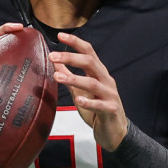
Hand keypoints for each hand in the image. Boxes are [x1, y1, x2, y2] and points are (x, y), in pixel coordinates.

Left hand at [50, 31, 127, 150]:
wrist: (115, 132)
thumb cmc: (97, 110)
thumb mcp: (80, 90)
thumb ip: (70, 75)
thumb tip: (55, 61)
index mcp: (99, 73)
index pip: (88, 52)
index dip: (75, 42)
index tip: (60, 35)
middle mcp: (106, 80)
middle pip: (90, 62)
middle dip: (71, 57)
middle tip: (52, 56)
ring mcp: (110, 95)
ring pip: (93, 83)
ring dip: (74, 78)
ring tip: (58, 77)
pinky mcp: (111, 110)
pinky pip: (100, 105)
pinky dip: (89, 102)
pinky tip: (79, 100)